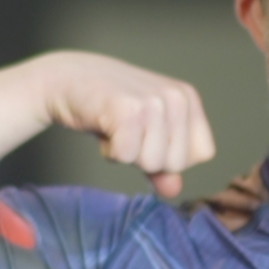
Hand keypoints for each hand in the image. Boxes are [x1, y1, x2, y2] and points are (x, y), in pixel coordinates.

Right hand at [38, 52, 215, 196]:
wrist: (64, 78)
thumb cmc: (108, 106)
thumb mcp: (144, 131)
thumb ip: (163, 162)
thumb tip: (174, 190)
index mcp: (188, 98)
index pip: (204, 153)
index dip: (173, 156)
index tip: (148, 136)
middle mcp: (177, 97)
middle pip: (177, 163)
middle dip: (146, 158)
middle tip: (127, 130)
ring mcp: (154, 102)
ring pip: (152, 162)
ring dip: (127, 154)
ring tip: (116, 127)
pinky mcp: (129, 110)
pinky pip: (126, 156)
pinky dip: (110, 150)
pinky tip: (104, 125)